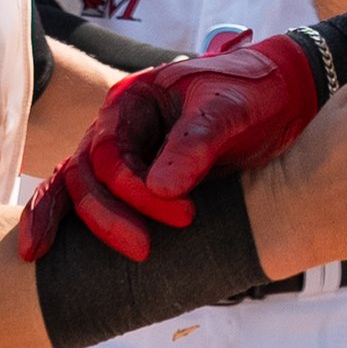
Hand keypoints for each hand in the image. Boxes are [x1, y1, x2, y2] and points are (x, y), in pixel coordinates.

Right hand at [17, 35, 318, 261]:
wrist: (284, 93)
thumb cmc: (255, 90)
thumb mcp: (231, 108)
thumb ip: (197, 141)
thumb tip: (161, 188)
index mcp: (133, 99)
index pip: (110, 153)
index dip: (136, 191)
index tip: (184, 214)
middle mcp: (120, 126)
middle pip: (85, 175)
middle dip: (107, 216)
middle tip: (143, 250)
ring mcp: (126, 152)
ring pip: (80, 187)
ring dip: (82, 223)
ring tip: (64, 257)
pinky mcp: (140, 178)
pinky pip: (100, 200)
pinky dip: (79, 224)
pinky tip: (62, 253)